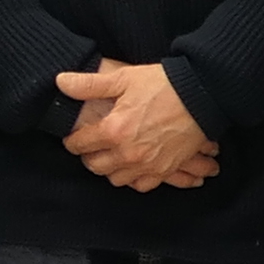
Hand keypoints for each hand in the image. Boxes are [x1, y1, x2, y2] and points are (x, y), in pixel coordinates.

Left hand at [56, 59, 218, 190]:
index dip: (72, 141)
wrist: (202, 95)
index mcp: (113, 130)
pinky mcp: (164, 170)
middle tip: (90, 147)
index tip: (72, 138)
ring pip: (116, 179)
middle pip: (95, 166)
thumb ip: (89, 84)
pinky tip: (131, 168)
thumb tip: (60, 82)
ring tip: (110, 156)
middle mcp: (127, 153)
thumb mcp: (123, 78)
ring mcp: (147, 164)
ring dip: (109, 169)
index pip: (80, 144)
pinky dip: (133, 179)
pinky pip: (141, 185)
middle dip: (88, 156)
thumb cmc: (163, 84)